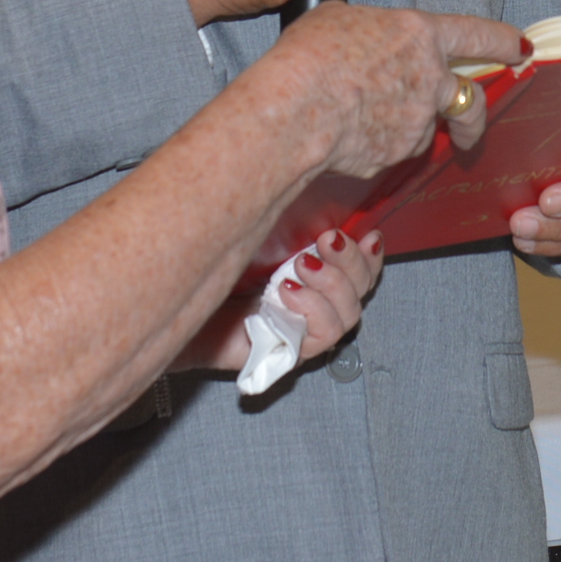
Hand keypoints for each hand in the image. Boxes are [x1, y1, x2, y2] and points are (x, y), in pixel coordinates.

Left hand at [190, 230, 386, 372]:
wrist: (190, 309)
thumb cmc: (224, 276)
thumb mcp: (266, 242)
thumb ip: (296, 229)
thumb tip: (323, 209)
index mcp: (318, 279)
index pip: (363, 271)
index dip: (371, 255)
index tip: (367, 235)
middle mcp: (320, 307)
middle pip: (361, 289)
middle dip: (349, 260)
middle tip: (324, 241)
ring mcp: (308, 332)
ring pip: (349, 314)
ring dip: (330, 283)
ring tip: (299, 266)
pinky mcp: (294, 352)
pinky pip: (323, 335)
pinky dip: (311, 308)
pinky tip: (289, 292)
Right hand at [248, 2, 525, 177]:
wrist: (295, 111)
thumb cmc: (309, 56)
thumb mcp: (335, 19)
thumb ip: (364, 30)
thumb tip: (360, 38)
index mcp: (419, 35)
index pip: (476, 34)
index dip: (501, 40)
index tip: (519, 48)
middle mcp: (429, 80)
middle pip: (469, 100)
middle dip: (474, 118)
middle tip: (468, 129)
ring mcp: (417, 124)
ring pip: (422, 130)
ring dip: (403, 128)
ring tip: (360, 120)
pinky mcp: (396, 157)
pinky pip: (391, 152)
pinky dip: (375, 147)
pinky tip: (345, 138)